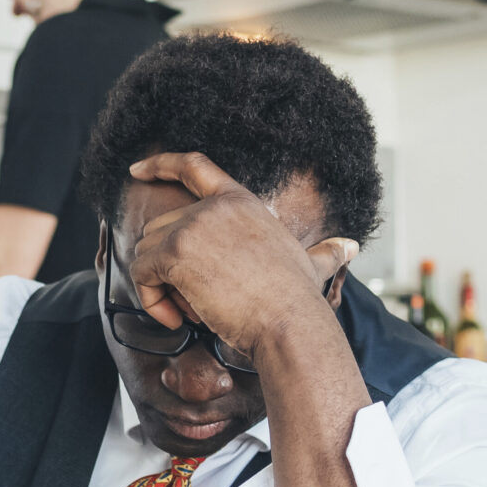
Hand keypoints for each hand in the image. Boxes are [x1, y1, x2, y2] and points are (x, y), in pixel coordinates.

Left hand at [123, 152, 359, 361]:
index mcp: (241, 201)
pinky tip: (177, 318)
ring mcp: (193, 226)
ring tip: (193, 311)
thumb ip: (326, 252)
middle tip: (196, 302)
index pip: (194, 166)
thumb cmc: (299, 302)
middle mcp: (214, 206)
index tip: (136, 169)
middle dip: (168, 269)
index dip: (161, 164)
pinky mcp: (175, 253)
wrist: (289, 323)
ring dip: (161, 289)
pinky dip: (150, 301)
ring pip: (147, 253)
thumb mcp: (312, 265)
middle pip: (161, 228)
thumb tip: (351, 247)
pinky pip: (141, 275)